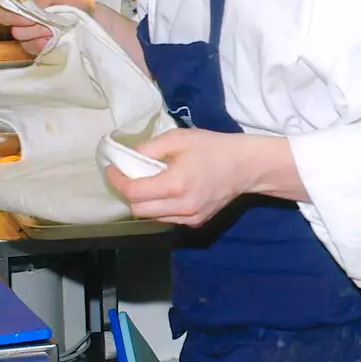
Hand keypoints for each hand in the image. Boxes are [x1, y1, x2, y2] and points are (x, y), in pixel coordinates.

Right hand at [0, 0, 87, 54]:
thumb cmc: (91, 10)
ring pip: (17, 33)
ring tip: (53, 30)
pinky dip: (39, 44)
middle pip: (5, 15)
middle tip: (39, 19)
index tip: (21, 4)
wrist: (106, 33)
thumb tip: (28, 4)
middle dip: (20, 18)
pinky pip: (28, 47)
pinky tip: (52, 41)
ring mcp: (33, 31)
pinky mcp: (39, 48)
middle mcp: (31, 12)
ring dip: (35, 31)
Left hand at [104, 129, 278, 226]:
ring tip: (149, 184)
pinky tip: (168, 193)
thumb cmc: (213, 147)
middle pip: (138, 210)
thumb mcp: (177, 138)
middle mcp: (182, 207)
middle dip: (129, 193)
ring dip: (144, 202)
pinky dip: (160, 208)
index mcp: (175, 184)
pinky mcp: (196, 222)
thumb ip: (148, 149)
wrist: (246, 166)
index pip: (133, 192)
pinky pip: (167, 219)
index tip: (114, 169)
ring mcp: (190, 218)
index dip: (118, 181)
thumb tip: (127, 159)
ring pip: (151, 218)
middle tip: (129, 177)